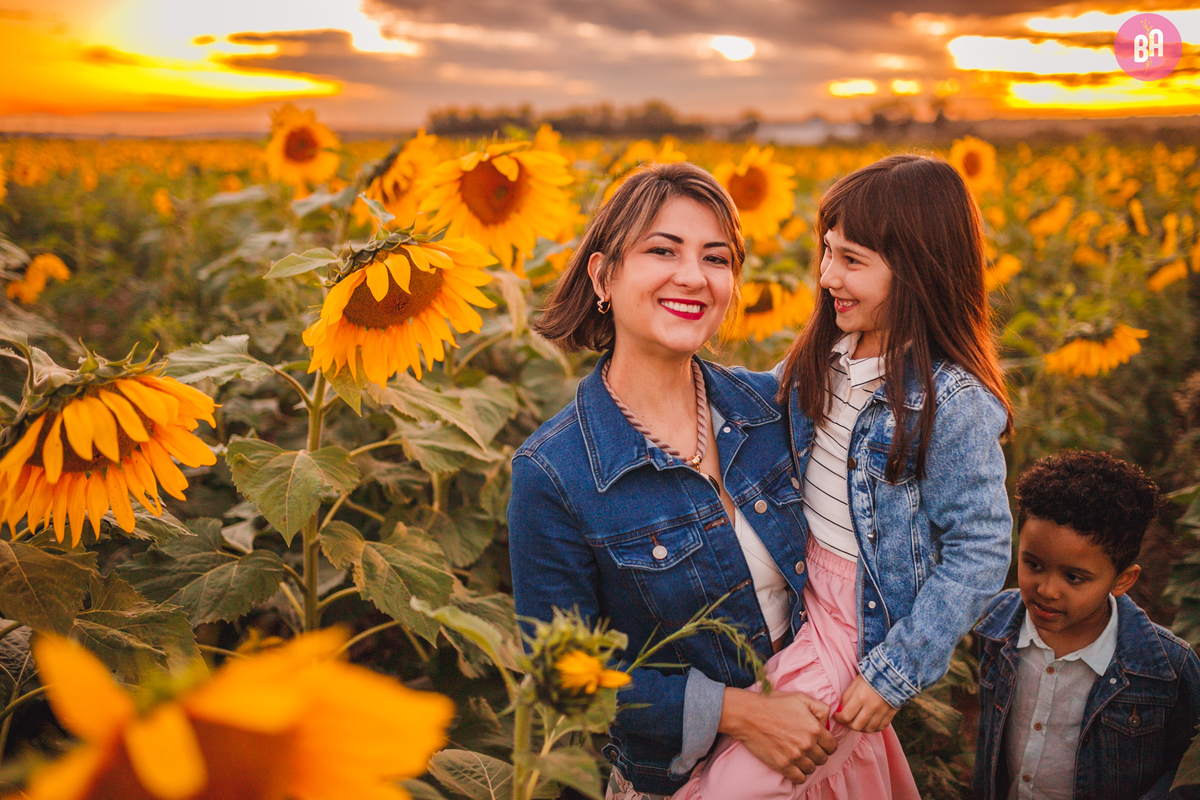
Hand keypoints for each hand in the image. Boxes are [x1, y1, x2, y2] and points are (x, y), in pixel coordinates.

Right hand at [718, 688, 837, 783]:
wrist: (748, 715)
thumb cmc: (773, 704)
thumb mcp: (800, 698)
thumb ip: (820, 708)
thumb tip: (827, 723)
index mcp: (814, 728)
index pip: (832, 746)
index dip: (827, 744)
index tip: (819, 742)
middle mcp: (807, 744)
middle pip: (823, 758)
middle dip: (817, 753)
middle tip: (807, 747)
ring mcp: (795, 756)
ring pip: (812, 769)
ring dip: (808, 763)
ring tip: (799, 755)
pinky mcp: (783, 765)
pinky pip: (800, 778)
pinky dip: (799, 773)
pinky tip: (794, 765)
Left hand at [833, 675, 897, 732]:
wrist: (892, 673)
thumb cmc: (870, 677)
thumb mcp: (854, 684)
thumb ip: (846, 698)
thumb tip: (841, 711)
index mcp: (860, 697)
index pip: (846, 716)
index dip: (839, 718)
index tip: (837, 716)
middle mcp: (871, 707)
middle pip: (856, 726)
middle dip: (848, 725)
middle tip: (846, 720)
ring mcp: (882, 712)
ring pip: (868, 729)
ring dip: (861, 728)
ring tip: (857, 722)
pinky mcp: (890, 714)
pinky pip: (880, 728)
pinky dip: (873, 728)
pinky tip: (869, 723)